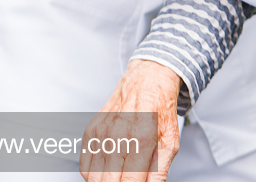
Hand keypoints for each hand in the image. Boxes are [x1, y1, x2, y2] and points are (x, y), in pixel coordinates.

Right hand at [80, 59, 182, 181]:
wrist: (147, 82)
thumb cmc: (160, 112)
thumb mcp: (170, 143)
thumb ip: (159, 173)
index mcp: (142, 139)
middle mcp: (118, 135)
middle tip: (128, 181)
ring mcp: (101, 133)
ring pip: (93, 177)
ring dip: (105, 181)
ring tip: (119, 176)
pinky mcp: (90, 131)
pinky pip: (84, 166)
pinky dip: (93, 175)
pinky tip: (107, 171)